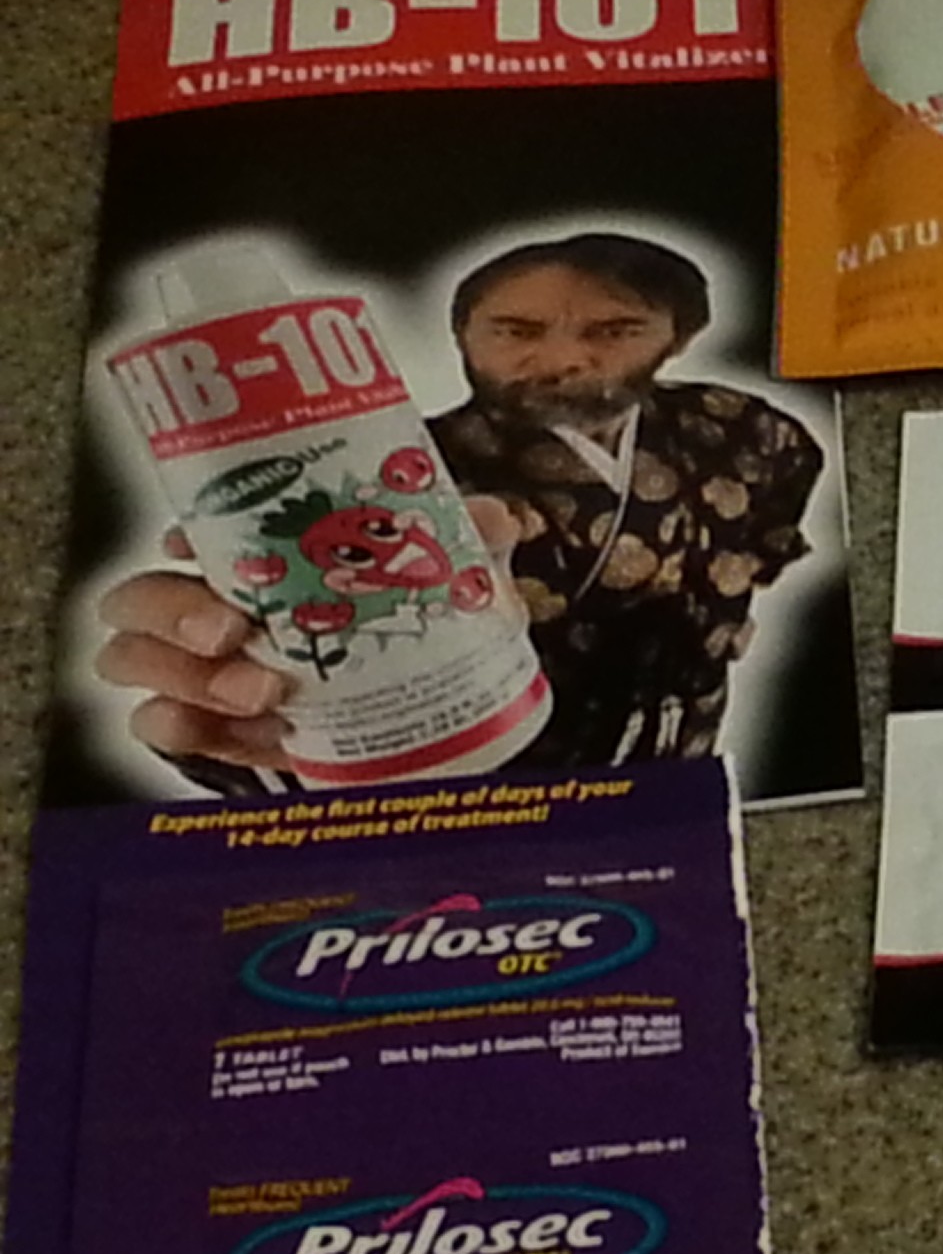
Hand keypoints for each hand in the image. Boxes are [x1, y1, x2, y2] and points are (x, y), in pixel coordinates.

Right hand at [92, 499, 519, 770]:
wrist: (443, 733)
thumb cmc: (428, 644)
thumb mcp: (456, 591)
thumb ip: (471, 547)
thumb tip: (494, 520)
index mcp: (262, 563)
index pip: (195, 533)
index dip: (188, 533)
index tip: (198, 543)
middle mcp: (220, 612)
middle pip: (144, 596)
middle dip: (174, 610)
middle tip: (230, 629)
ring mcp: (208, 674)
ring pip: (136, 659)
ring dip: (186, 674)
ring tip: (262, 689)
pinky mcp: (216, 732)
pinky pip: (164, 725)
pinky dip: (189, 726)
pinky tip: (245, 729)